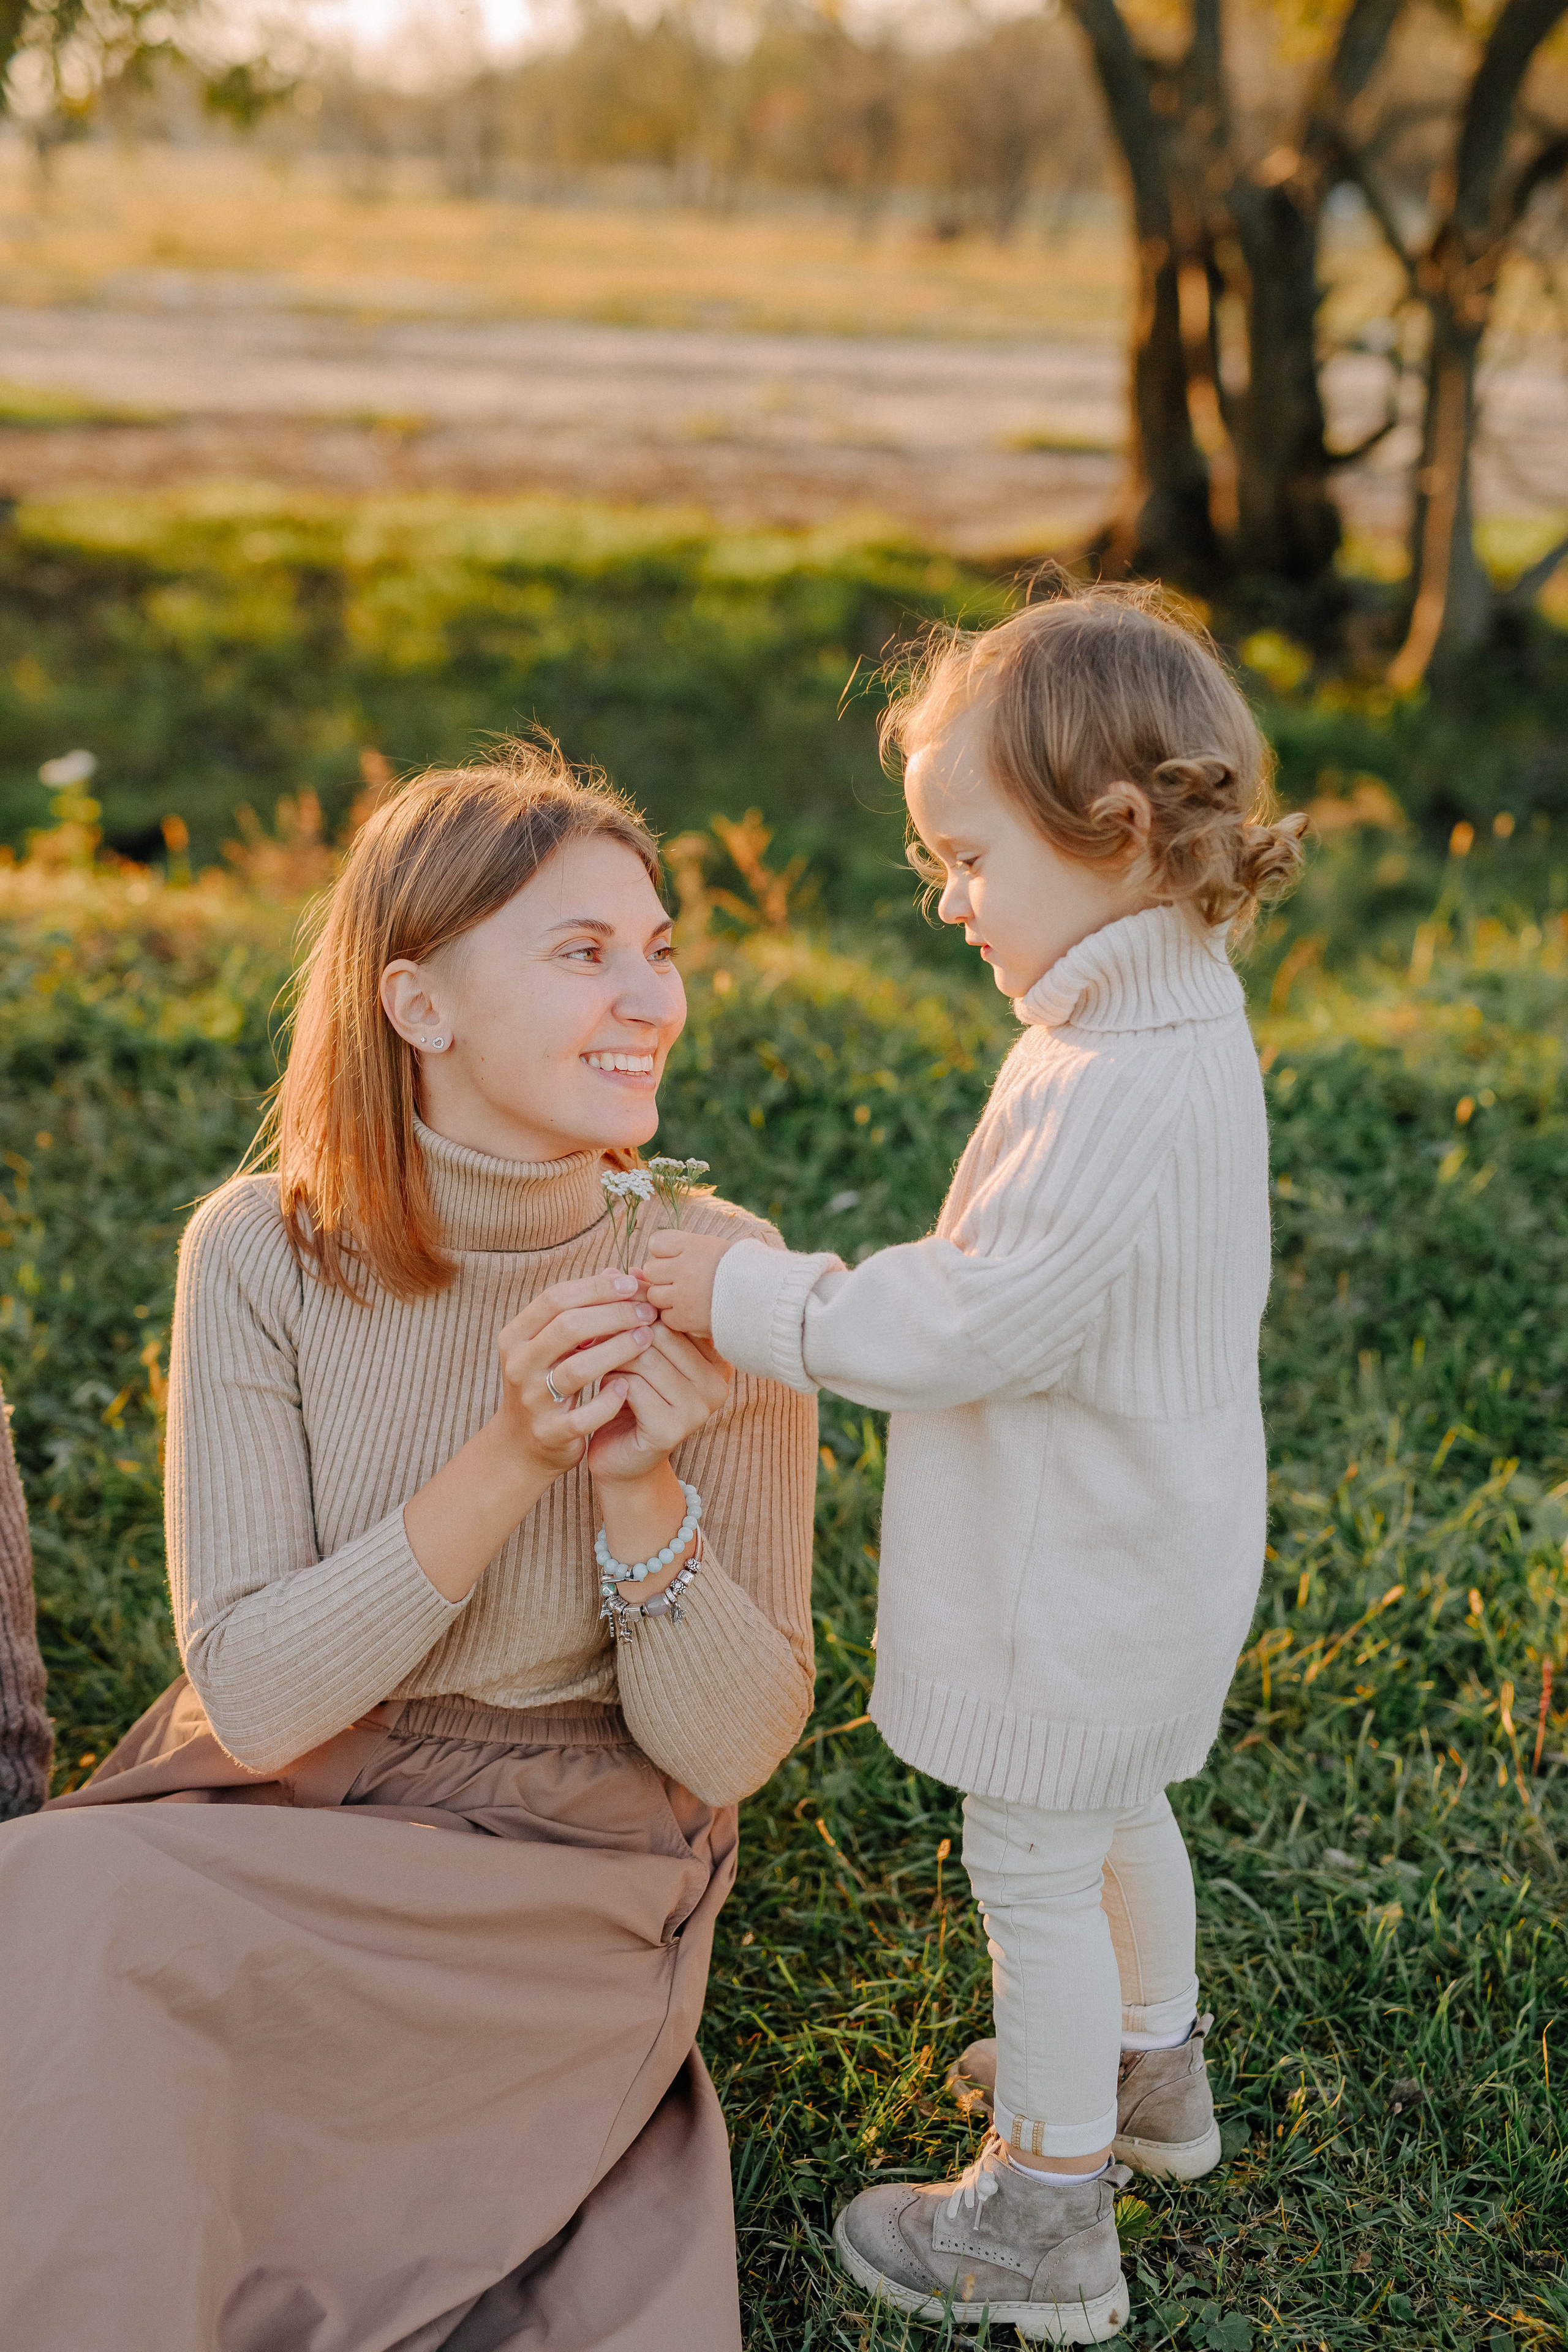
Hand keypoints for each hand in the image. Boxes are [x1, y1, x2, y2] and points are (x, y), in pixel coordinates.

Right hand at [495, 1270, 660, 1473]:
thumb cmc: (547, 1382)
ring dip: (618, 1350)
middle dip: (613, 1314)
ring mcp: (532, 1401)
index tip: (631, 1283)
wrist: (523, 1444)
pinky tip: (629, 1385)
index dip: (595, 1287)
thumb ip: (581, 1309)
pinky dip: (608, 1400)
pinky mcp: (549, 1433)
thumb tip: (615, 1272)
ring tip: (648, 1338)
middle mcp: (518, 1366)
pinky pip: (583, 1415)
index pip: (554, 1299)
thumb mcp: (555, 1344)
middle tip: (648, 1311)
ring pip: (576, 1369)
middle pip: (567, 1327)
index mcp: (516, 1336)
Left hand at [587, 1323, 733, 1486]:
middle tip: (598, 1338)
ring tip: (602, 1364)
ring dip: (614, 1357)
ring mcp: (699, 1409)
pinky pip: (634, 1386)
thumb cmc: (631, 1397)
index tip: (615, 1309)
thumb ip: (638, 1312)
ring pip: (646, 1357)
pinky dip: (612, 1382)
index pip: (678, 1316)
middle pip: (662, 1333)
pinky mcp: (673, 1429)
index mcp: (718, 1358)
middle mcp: (717, 1383)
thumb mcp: (639, 1349)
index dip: (641, 1308)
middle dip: (624, 1331)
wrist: (621, 1457)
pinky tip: (607, 1389)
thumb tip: (627, 1269)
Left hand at [643, 1227, 739, 1338]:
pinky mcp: (685, 1319)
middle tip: (681, 1280)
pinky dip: (675, 1316)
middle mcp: (685, 1268)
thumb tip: (655, 1257)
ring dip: (666, 1297)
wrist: (764, 1299)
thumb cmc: (740, 1270)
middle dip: (662, 1276)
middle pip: (650, 1270)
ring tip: (686, 1297)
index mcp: (693, 1246)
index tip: (676, 1258)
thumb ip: (685, 1248)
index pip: (655, 1242)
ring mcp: (683, 1295)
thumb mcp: (715, 1247)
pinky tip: (691, 1312)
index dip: (664, 1252)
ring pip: (654, 1295)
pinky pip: (665, 1317)